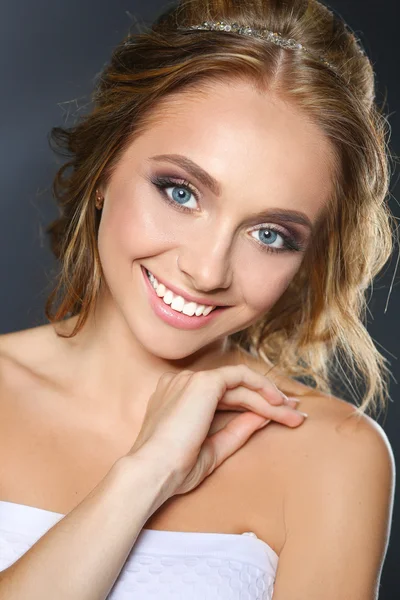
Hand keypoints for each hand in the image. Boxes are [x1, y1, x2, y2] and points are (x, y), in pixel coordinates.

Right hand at [126, 364, 305, 495]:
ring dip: (269, 399)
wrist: (154, 471)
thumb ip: (236, 430)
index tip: (277, 417)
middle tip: (294, 415)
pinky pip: (240, 378)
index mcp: (177, 398)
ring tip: (293, 416)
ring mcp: (190, 380)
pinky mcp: (203, 382)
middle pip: (234, 389)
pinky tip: (278, 403)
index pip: (222, 396)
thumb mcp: (213, 449)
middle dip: (268, 401)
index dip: (251, 404)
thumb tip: (263, 417)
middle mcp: (182, 384)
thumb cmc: (174, 468)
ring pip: (240, 384)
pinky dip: (261, 387)